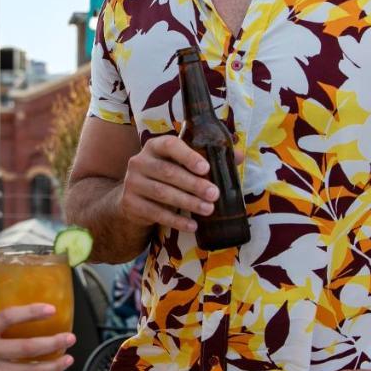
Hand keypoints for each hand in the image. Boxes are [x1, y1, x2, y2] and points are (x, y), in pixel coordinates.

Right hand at [119, 136, 242, 232]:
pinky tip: (192, 225)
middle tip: (215, 194)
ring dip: (188, 202)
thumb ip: (207, 157)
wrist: (134, 198)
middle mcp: (139, 161)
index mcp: (155, 146)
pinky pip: (155, 213)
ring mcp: (132, 183)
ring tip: (208, 209)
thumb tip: (239, 155)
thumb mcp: (181, 163)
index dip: (188, 156)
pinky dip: (176, 220)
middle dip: (194, 184)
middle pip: (168, 172)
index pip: (169, 145)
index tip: (206, 168)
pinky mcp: (130, 203)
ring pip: (162, 193)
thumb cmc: (166, 176)